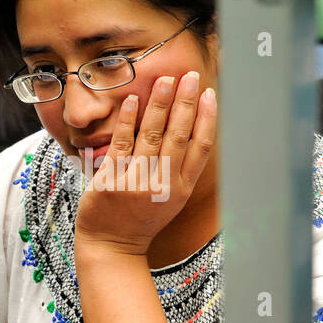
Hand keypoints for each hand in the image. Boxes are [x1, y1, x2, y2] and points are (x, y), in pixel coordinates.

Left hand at [73, 71, 216, 256]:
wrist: (111, 246)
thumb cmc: (141, 218)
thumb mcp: (169, 198)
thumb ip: (179, 168)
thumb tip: (190, 128)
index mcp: (181, 189)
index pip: (200, 147)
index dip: (207, 118)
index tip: (210, 94)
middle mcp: (163, 185)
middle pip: (179, 135)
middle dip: (186, 102)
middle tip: (190, 76)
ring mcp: (137, 183)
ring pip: (152, 135)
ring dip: (160, 104)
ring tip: (165, 79)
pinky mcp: (113, 181)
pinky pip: (122, 143)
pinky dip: (128, 120)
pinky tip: (134, 100)